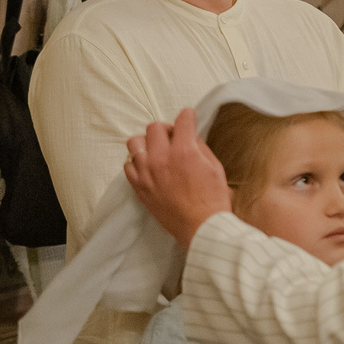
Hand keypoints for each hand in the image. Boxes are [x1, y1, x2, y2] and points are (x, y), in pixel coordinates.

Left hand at [123, 110, 231, 246]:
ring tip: (157, 151)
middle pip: (154, 128)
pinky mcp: (139, 188)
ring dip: (147, 143)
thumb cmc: (213, 200)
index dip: (188, 116)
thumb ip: (200, 147)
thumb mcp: (215, 168)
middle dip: (166, 128)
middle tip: (174, 137)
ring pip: (134, 143)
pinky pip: (128, 165)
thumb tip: (190, 137)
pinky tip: (148, 167)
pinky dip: (137, 162)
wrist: (201, 228)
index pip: (182, 120)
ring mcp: (147, 174)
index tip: (188, 117)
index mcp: (184, 151)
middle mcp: (161, 159)